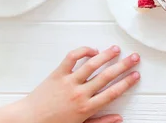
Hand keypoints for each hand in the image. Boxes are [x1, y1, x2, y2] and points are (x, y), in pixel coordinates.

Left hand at [16, 45, 139, 122]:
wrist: (29, 121)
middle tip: (134, 58)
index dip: (126, 82)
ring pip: (91, 64)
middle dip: (123, 66)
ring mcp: (68, 82)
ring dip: (106, 55)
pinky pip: (71, 57)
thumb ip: (101, 122)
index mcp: (86, 108)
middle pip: (106, 76)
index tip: (136, 75)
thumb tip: (119, 119)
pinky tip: (92, 50)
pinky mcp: (58, 74)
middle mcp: (79, 93)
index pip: (112, 92)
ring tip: (116, 49)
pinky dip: (83, 51)